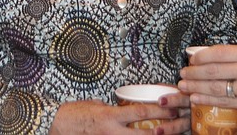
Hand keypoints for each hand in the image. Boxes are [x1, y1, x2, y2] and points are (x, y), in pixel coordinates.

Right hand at [50, 97, 188, 133]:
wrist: (58, 126)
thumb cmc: (75, 114)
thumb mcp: (97, 105)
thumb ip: (114, 108)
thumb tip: (125, 108)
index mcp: (110, 117)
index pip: (139, 112)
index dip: (157, 110)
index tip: (170, 106)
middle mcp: (113, 132)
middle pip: (145, 134)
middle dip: (164, 130)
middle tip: (178, 125)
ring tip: (167, 133)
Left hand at [179, 44, 236, 121]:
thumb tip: (210, 55)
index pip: (220, 52)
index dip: (201, 56)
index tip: (191, 58)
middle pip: (215, 70)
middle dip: (194, 72)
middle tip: (182, 73)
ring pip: (217, 87)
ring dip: (196, 86)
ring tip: (184, 85)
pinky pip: (224, 102)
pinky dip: (207, 100)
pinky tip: (196, 98)